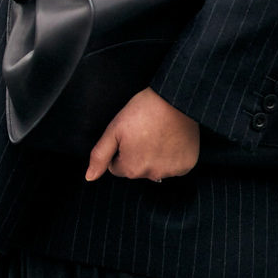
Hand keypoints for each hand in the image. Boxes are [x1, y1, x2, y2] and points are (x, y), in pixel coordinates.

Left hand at [86, 88, 200, 183]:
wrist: (175, 99)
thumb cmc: (142, 111)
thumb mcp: (114, 130)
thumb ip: (100, 156)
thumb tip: (89, 177)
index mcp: (131, 169)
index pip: (117, 168)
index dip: (121, 150)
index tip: (129, 135)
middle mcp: (152, 175)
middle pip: (137, 169)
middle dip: (138, 155)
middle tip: (144, 132)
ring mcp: (171, 171)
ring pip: (156, 168)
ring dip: (156, 157)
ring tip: (159, 134)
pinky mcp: (187, 165)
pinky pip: (175, 166)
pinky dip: (173, 156)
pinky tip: (172, 139)